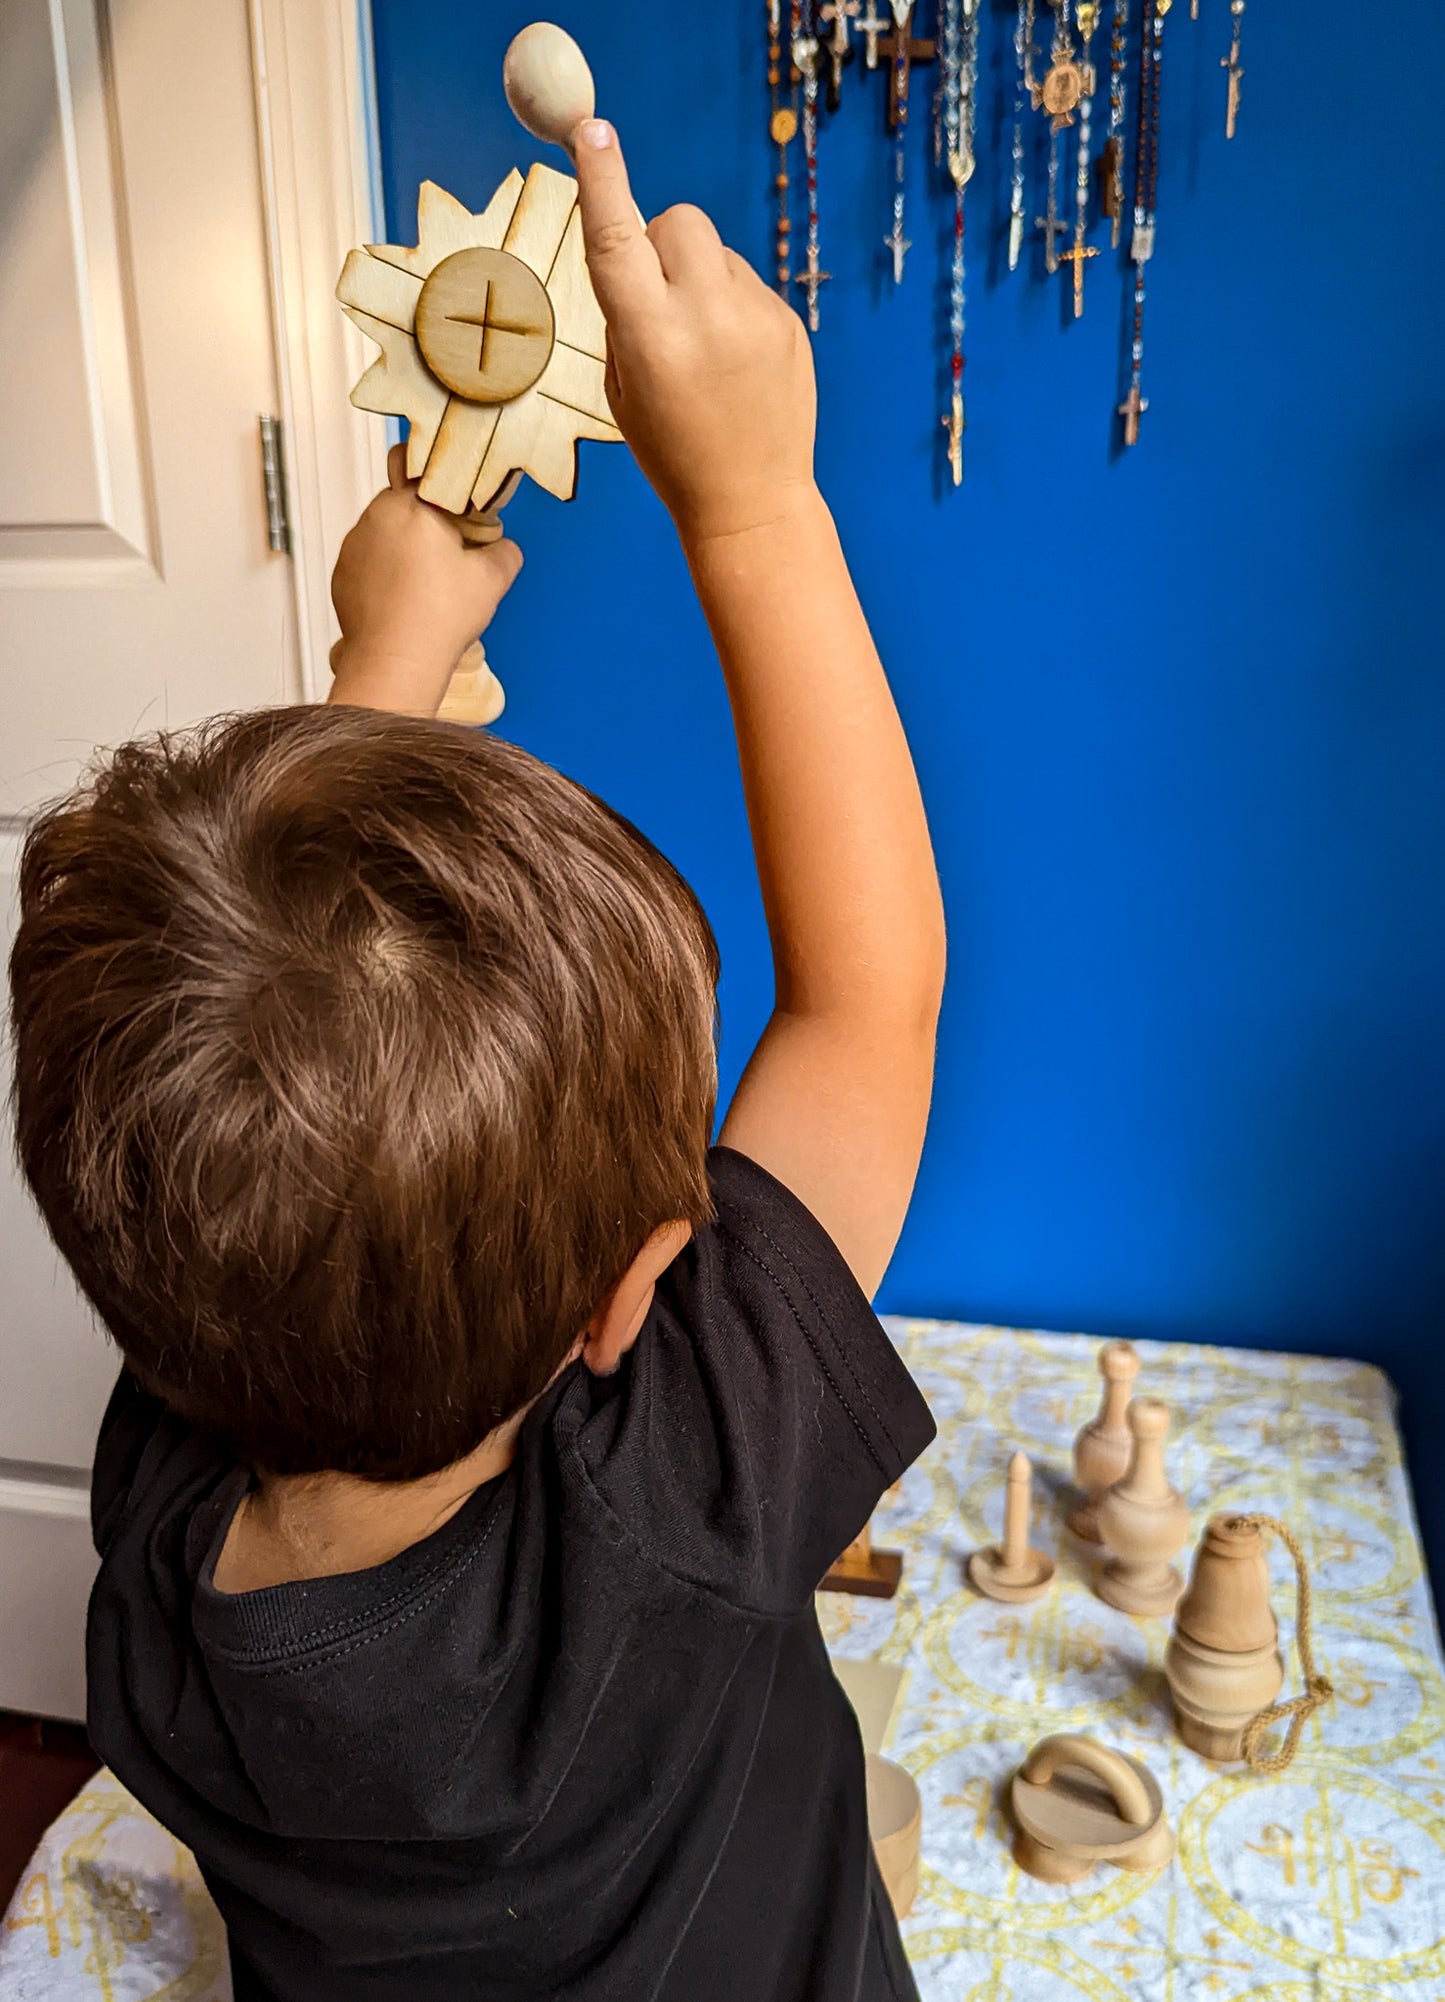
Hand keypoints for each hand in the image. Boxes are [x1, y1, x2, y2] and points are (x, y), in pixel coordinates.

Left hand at [328, 444, 522, 715]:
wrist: (396, 663)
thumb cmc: (441, 615)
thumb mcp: (493, 579)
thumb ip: (505, 551)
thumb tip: (502, 548)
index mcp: (409, 504)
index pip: (425, 473)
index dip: (447, 491)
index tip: (462, 514)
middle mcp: (373, 517)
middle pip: (405, 505)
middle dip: (427, 523)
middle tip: (452, 556)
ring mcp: (351, 548)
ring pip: (385, 535)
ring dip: (404, 550)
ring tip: (427, 586)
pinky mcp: (341, 577)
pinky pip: (368, 564)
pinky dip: (385, 576)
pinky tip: (405, 602)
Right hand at [571, 119, 816, 545]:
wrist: (751, 502)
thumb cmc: (673, 450)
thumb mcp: (624, 387)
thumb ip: (627, 313)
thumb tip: (641, 255)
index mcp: (650, 337)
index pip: (617, 240)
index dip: (602, 181)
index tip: (591, 131)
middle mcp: (704, 318)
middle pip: (677, 221)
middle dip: (660, 242)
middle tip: (658, 296)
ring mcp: (754, 318)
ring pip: (715, 252)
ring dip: (700, 280)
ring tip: (705, 350)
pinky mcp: (787, 323)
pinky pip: (747, 285)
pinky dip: (732, 309)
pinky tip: (736, 365)